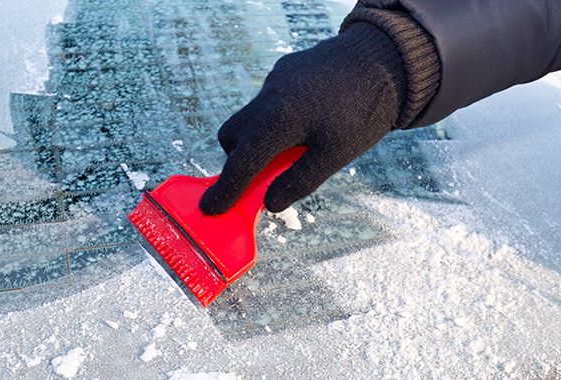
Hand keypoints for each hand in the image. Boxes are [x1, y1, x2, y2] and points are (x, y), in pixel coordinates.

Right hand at [199, 23, 406, 214]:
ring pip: (249, 117)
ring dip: (258, 140)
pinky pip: (266, 101)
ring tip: (294, 148)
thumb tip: (270, 204)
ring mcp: (275, 80)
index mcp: (279, 120)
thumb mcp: (336, 154)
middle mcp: (268, 96)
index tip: (211, 208)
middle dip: (239, 160)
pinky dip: (274, 120)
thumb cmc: (365, 110)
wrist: (386, 57)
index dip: (226, 190)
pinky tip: (306, 121)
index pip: (241, 163)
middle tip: (264, 176)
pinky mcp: (284, 71)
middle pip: (232, 136)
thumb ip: (300, 181)